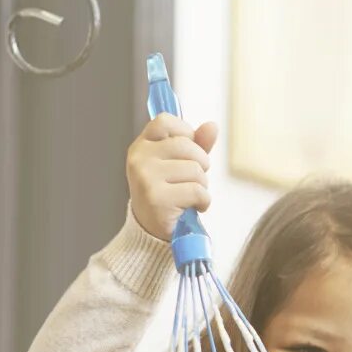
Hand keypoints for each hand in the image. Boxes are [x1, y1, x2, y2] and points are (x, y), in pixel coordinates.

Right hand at [125, 114, 217, 241]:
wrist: (152, 231)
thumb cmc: (169, 194)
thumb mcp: (179, 165)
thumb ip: (196, 144)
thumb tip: (212, 126)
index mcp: (142, 146)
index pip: (165, 121)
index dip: (186, 133)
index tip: (188, 153)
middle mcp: (139, 158)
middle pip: (187, 146)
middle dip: (201, 164)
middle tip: (194, 180)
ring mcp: (146, 178)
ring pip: (195, 170)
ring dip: (202, 186)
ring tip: (190, 196)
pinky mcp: (157, 198)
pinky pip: (197, 191)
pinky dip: (203, 202)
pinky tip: (193, 207)